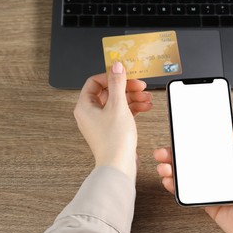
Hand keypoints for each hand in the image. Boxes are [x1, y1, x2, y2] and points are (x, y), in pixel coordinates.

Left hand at [74, 62, 152, 181]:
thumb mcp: (118, 106)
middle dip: (126, 88)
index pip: (95, 82)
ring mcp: (101, 122)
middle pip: (108, 92)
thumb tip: (116, 66)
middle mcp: (90, 113)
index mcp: (85, 106)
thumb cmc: (114, 141)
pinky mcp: (111, 129)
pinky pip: (121, 113)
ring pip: (117, 102)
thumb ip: (117, 84)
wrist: (119, 166)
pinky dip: (133, 108)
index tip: (126, 75)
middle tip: (140, 86)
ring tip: (147, 97)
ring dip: (133, 98)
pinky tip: (145, 106)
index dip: (111, 77)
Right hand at [154, 120, 232, 232]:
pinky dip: (177, 187)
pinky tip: (169, 181)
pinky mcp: (209, 204)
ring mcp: (215, 190)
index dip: (194, 142)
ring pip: (189, 176)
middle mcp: (223, 175)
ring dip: (174, 170)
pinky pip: (190, 193)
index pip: (210, 148)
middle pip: (195, 161)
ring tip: (163, 166)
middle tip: (164, 152)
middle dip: (177, 155)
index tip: (181, 136)